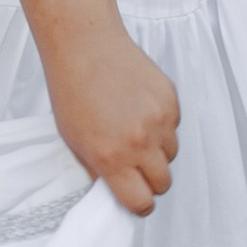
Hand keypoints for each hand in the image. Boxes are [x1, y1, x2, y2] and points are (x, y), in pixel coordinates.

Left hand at [47, 22, 179, 213]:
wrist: (84, 44)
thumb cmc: (71, 88)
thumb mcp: (73, 140)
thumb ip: (99, 170)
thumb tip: (118, 191)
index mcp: (110, 157)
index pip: (141, 203)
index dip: (139, 203)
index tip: (136, 196)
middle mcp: (138, 142)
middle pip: (163, 183)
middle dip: (151, 179)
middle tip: (135, 162)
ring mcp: (158, 120)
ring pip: (171, 154)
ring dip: (158, 149)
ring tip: (133, 126)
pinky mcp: (170, 100)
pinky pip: (174, 126)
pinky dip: (162, 123)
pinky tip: (139, 105)